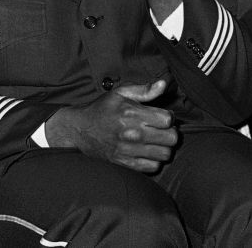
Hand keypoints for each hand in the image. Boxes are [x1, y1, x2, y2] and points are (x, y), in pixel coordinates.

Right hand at [44, 79, 176, 172]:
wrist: (80, 129)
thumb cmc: (103, 109)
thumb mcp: (120, 93)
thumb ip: (144, 90)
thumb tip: (164, 84)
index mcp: (132, 113)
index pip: (167, 120)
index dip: (169, 117)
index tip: (162, 116)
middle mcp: (132, 133)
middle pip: (171, 138)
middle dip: (170, 132)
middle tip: (163, 129)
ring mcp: (129, 150)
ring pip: (165, 154)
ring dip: (164, 147)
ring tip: (157, 141)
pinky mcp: (125, 163)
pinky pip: (153, 167)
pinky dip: (155, 160)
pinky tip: (148, 152)